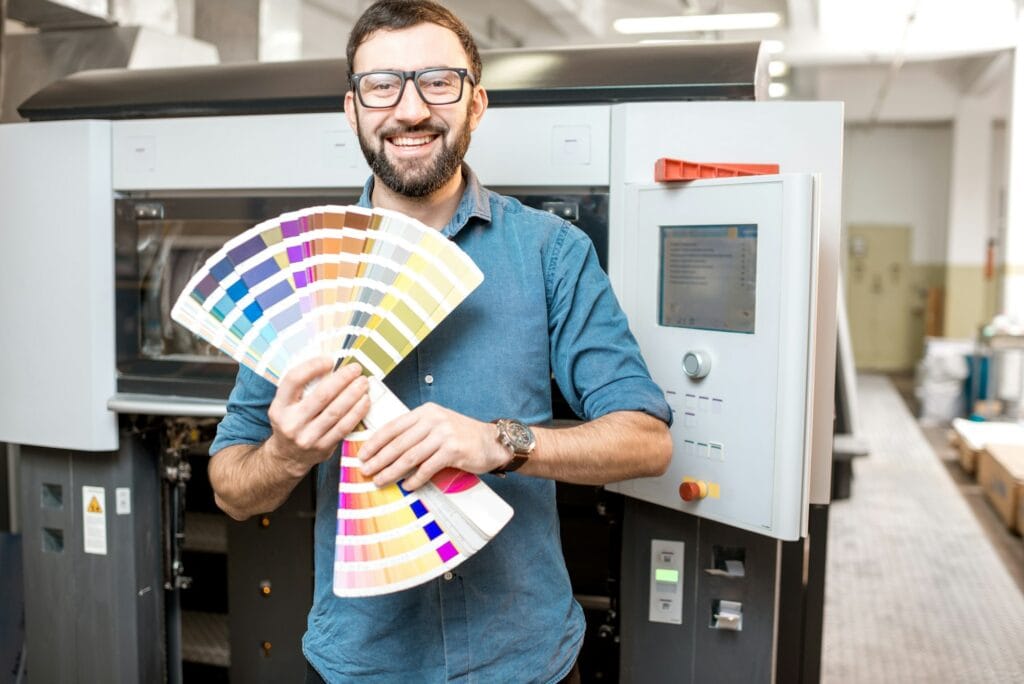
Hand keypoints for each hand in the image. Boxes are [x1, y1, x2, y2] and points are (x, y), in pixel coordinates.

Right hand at [264, 358, 369, 477]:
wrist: (288, 456)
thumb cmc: (292, 421)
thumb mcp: (286, 405)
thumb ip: (302, 388)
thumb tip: (331, 365)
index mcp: (279, 407)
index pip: (294, 380)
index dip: (312, 367)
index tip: (329, 360)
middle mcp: (291, 423)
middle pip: (321, 396)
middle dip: (342, 379)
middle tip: (356, 369)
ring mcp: (307, 437)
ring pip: (335, 412)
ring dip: (353, 394)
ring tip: (363, 382)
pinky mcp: (323, 447)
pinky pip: (344, 427)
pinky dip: (357, 412)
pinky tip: (365, 401)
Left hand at [357, 403, 508, 488]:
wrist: (492, 442)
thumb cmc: (461, 436)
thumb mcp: (437, 425)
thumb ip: (415, 432)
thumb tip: (386, 450)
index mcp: (425, 412)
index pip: (393, 427)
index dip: (375, 442)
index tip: (362, 455)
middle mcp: (433, 420)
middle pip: (399, 443)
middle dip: (379, 459)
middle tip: (366, 471)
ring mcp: (444, 434)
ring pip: (410, 456)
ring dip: (392, 471)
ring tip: (381, 480)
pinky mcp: (453, 450)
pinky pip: (428, 467)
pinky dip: (415, 479)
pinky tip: (407, 486)